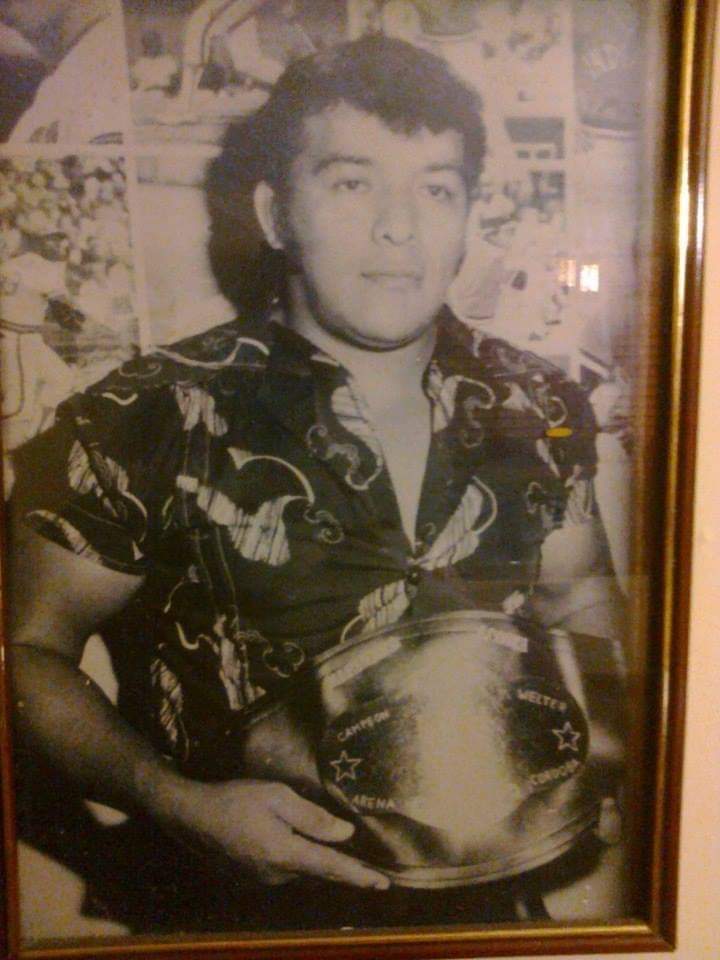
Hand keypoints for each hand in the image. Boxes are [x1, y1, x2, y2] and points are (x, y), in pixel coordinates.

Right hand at [171, 778, 390, 888]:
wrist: (191, 816)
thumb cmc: (234, 800)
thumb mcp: (277, 797)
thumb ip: (312, 817)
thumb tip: (345, 834)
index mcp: (286, 854)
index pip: (332, 868)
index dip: (360, 875)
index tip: (383, 883)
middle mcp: (277, 875)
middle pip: (319, 872)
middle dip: (345, 870)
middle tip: (373, 869)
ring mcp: (263, 879)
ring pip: (302, 871)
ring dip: (320, 863)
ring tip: (342, 853)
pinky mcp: (252, 876)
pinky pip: (285, 869)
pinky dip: (300, 860)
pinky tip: (300, 844)